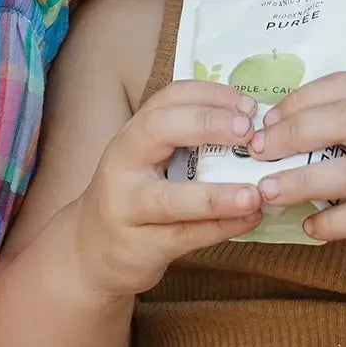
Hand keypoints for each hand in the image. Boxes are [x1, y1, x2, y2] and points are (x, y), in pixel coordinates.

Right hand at [69, 81, 265, 299]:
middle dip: (206, 125)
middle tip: (249, 131)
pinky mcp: (140, 247)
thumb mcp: (148, 162)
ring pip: (171, 199)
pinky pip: (185, 236)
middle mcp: (123, 165)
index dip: (209, 95)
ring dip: (217, 195)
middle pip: (158, 131)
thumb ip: (188, 144)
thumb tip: (255, 128)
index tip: (248, 104)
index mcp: (132, 135)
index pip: (167, 100)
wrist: (90, 251)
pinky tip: (250, 218)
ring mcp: (127, 208)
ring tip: (255, 193)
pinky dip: (221, 228)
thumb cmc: (134, 198)